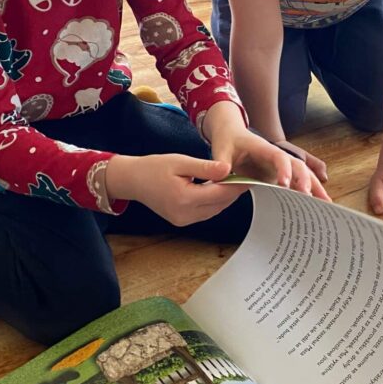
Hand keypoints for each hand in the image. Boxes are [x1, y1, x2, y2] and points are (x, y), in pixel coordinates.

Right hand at [105, 153, 247, 225]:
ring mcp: (183, 221)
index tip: (250, 176)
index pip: (219, 194)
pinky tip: (218, 190)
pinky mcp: (182, 221)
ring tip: (235, 182)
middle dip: (233, 192)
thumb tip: (228, 169)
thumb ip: (205, 168)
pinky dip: (214, 202)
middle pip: (220, 204)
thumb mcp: (181, 162)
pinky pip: (205, 212)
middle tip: (247, 178)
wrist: (133, 180)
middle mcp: (185, 214)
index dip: (237, 185)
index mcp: (184, 198)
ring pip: (214, 210)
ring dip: (225, 198)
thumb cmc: (154, 167)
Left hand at [204, 108, 330, 200]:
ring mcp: (280, 165)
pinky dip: (309, 191)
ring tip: (327, 203)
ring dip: (315, 187)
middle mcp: (276, 156)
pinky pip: (297, 182)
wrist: (232, 134)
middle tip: (308, 197)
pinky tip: (319, 204)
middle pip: (297, 165)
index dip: (283, 169)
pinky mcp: (280, 174)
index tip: (284, 184)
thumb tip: (223, 176)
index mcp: (263, 148)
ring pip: (303, 173)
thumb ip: (221, 162)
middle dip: (305, 180)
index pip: (278, 156)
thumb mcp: (221, 149)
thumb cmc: (227, 141)